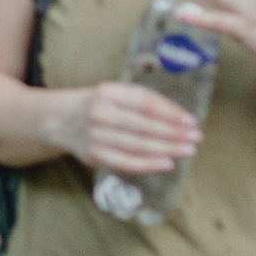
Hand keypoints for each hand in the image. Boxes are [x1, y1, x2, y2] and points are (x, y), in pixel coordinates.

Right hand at [61, 81, 201, 176]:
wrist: (60, 120)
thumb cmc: (98, 105)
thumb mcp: (114, 93)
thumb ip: (141, 102)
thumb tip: (179, 119)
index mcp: (107, 91)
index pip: (145, 102)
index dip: (171, 112)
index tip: (191, 121)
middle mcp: (100, 112)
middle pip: (144, 125)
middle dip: (174, 133)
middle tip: (195, 138)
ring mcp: (96, 136)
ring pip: (138, 145)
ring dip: (167, 149)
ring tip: (188, 150)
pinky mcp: (95, 155)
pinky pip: (126, 162)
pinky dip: (148, 164)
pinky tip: (167, 164)